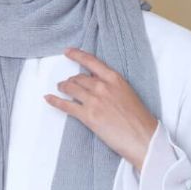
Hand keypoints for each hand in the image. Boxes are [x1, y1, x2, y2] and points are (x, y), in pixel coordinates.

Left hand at [44, 47, 158, 171]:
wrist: (143, 137)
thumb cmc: (139, 118)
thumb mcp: (127, 93)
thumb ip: (111, 85)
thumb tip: (96, 80)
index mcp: (114, 79)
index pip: (91, 61)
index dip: (76, 55)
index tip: (67, 52)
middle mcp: (102, 87)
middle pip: (78, 78)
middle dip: (71, 80)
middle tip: (67, 83)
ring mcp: (94, 101)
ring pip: (71, 89)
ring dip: (63, 88)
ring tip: (60, 88)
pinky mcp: (88, 116)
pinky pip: (66, 106)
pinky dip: (55, 101)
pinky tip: (48, 99)